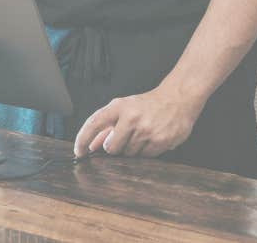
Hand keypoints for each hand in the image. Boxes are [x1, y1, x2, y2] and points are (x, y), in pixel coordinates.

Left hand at [73, 85, 204, 158]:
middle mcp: (131, 118)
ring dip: (131, 149)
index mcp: (119, 107)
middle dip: (114, 147)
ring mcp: (147, 130)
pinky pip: (145, 157)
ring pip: (128, 154)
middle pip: (111, 147)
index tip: (79, 151)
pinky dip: (145, 152)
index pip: (94, 124)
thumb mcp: (123, 108)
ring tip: (141, 135)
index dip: (82, 139)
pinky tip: (151, 139)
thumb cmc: (146, 105)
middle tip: (124, 137)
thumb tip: (91, 146)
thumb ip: (106, 127)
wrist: (177, 99)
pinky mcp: (161, 141)